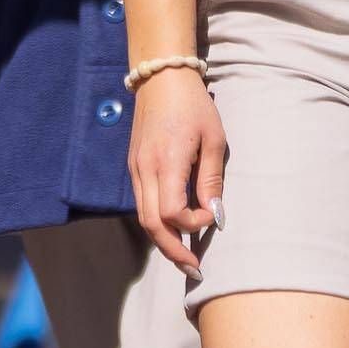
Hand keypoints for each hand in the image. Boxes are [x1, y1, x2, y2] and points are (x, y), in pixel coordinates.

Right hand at [128, 69, 225, 273]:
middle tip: (194, 269)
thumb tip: (214, 214)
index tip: (212, 217)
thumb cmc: (193, 106)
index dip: (192, 225)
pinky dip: (157, 222)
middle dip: (173, 251)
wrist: (161, 78)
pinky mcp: (134, 167)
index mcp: (166, 161)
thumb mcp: (213, 140)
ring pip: (143, 217)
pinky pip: (142, 203)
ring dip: (163, 241)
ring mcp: (135, 169)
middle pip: (152, 224)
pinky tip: (174, 229)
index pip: (171, 213)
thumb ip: (211, 180)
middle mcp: (145, 169)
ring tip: (185, 257)